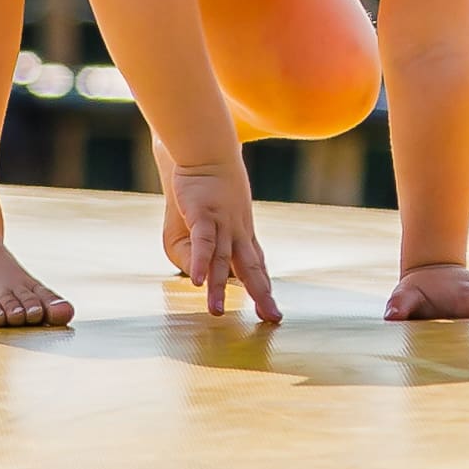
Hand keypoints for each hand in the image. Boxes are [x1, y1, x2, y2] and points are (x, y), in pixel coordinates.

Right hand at [160, 162, 281, 322]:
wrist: (207, 150)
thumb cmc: (208, 185)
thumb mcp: (214, 216)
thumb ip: (210, 242)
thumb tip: (209, 263)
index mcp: (241, 233)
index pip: (256, 265)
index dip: (263, 287)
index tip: (272, 310)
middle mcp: (237, 231)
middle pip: (250, 267)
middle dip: (260, 294)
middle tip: (271, 318)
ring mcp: (222, 223)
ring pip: (221, 260)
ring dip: (218, 287)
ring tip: (216, 312)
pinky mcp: (203, 214)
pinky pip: (202, 242)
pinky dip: (199, 261)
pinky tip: (197, 282)